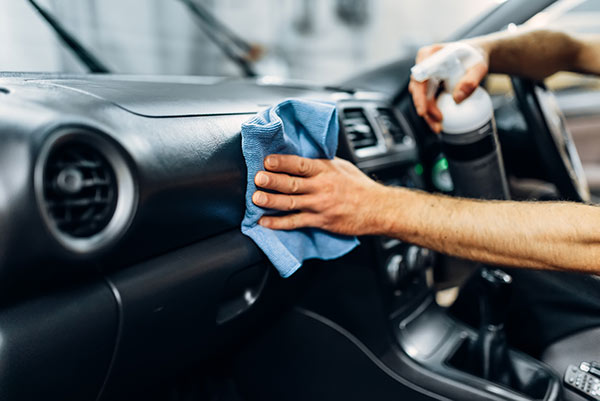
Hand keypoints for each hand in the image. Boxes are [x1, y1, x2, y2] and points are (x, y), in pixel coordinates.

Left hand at [252, 154, 387, 235]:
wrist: (378, 208)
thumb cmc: (359, 186)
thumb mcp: (341, 166)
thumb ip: (320, 163)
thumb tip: (300, 155)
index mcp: (325, 170)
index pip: (300, 164)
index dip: (283, 162)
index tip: (267, 160)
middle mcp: (321, 187)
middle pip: (292, 183)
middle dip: (273, 180)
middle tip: (258, 178)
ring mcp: (320, 205)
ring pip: (291, 203)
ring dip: (271, 201)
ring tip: (256, 199)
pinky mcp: (320, 221)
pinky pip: (296, 222)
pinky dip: (279, 223)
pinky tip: (265, 222)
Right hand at [408, 42, 489, 132]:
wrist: (474, 55)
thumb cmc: (476, 56)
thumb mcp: (479, 66)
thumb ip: (471, 80)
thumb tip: (457, 98)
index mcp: (429, 54)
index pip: (420, 77)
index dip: (419, 96)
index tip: (423, 111)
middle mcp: (422, 64)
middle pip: (417, 90)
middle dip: (425, 109)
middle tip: (436, 124)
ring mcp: (424, 75)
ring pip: (420, 97)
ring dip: (428, 113)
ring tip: (438, 127)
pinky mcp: (428, 84)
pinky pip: (427, 100)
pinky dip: (432, 111)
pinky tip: (439, 122)